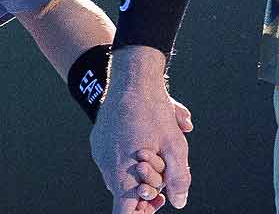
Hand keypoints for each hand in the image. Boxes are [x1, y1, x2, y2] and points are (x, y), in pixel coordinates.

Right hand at [91, 49, 191, 210]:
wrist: (132, 78)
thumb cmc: (154, 111)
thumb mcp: (175, 146)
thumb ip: (178, 178)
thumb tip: (179, 202)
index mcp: (122, 173)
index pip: (124, 212)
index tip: (154, 205)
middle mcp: (106, 166)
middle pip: (123, 195)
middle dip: (144, 193)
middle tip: (162, 186)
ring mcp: (100, 153)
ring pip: (118, 177)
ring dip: (136, 176)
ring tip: (154, 160)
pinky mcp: (98, 141)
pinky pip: (113, 161)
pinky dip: (127, 161)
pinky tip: (142, 145)